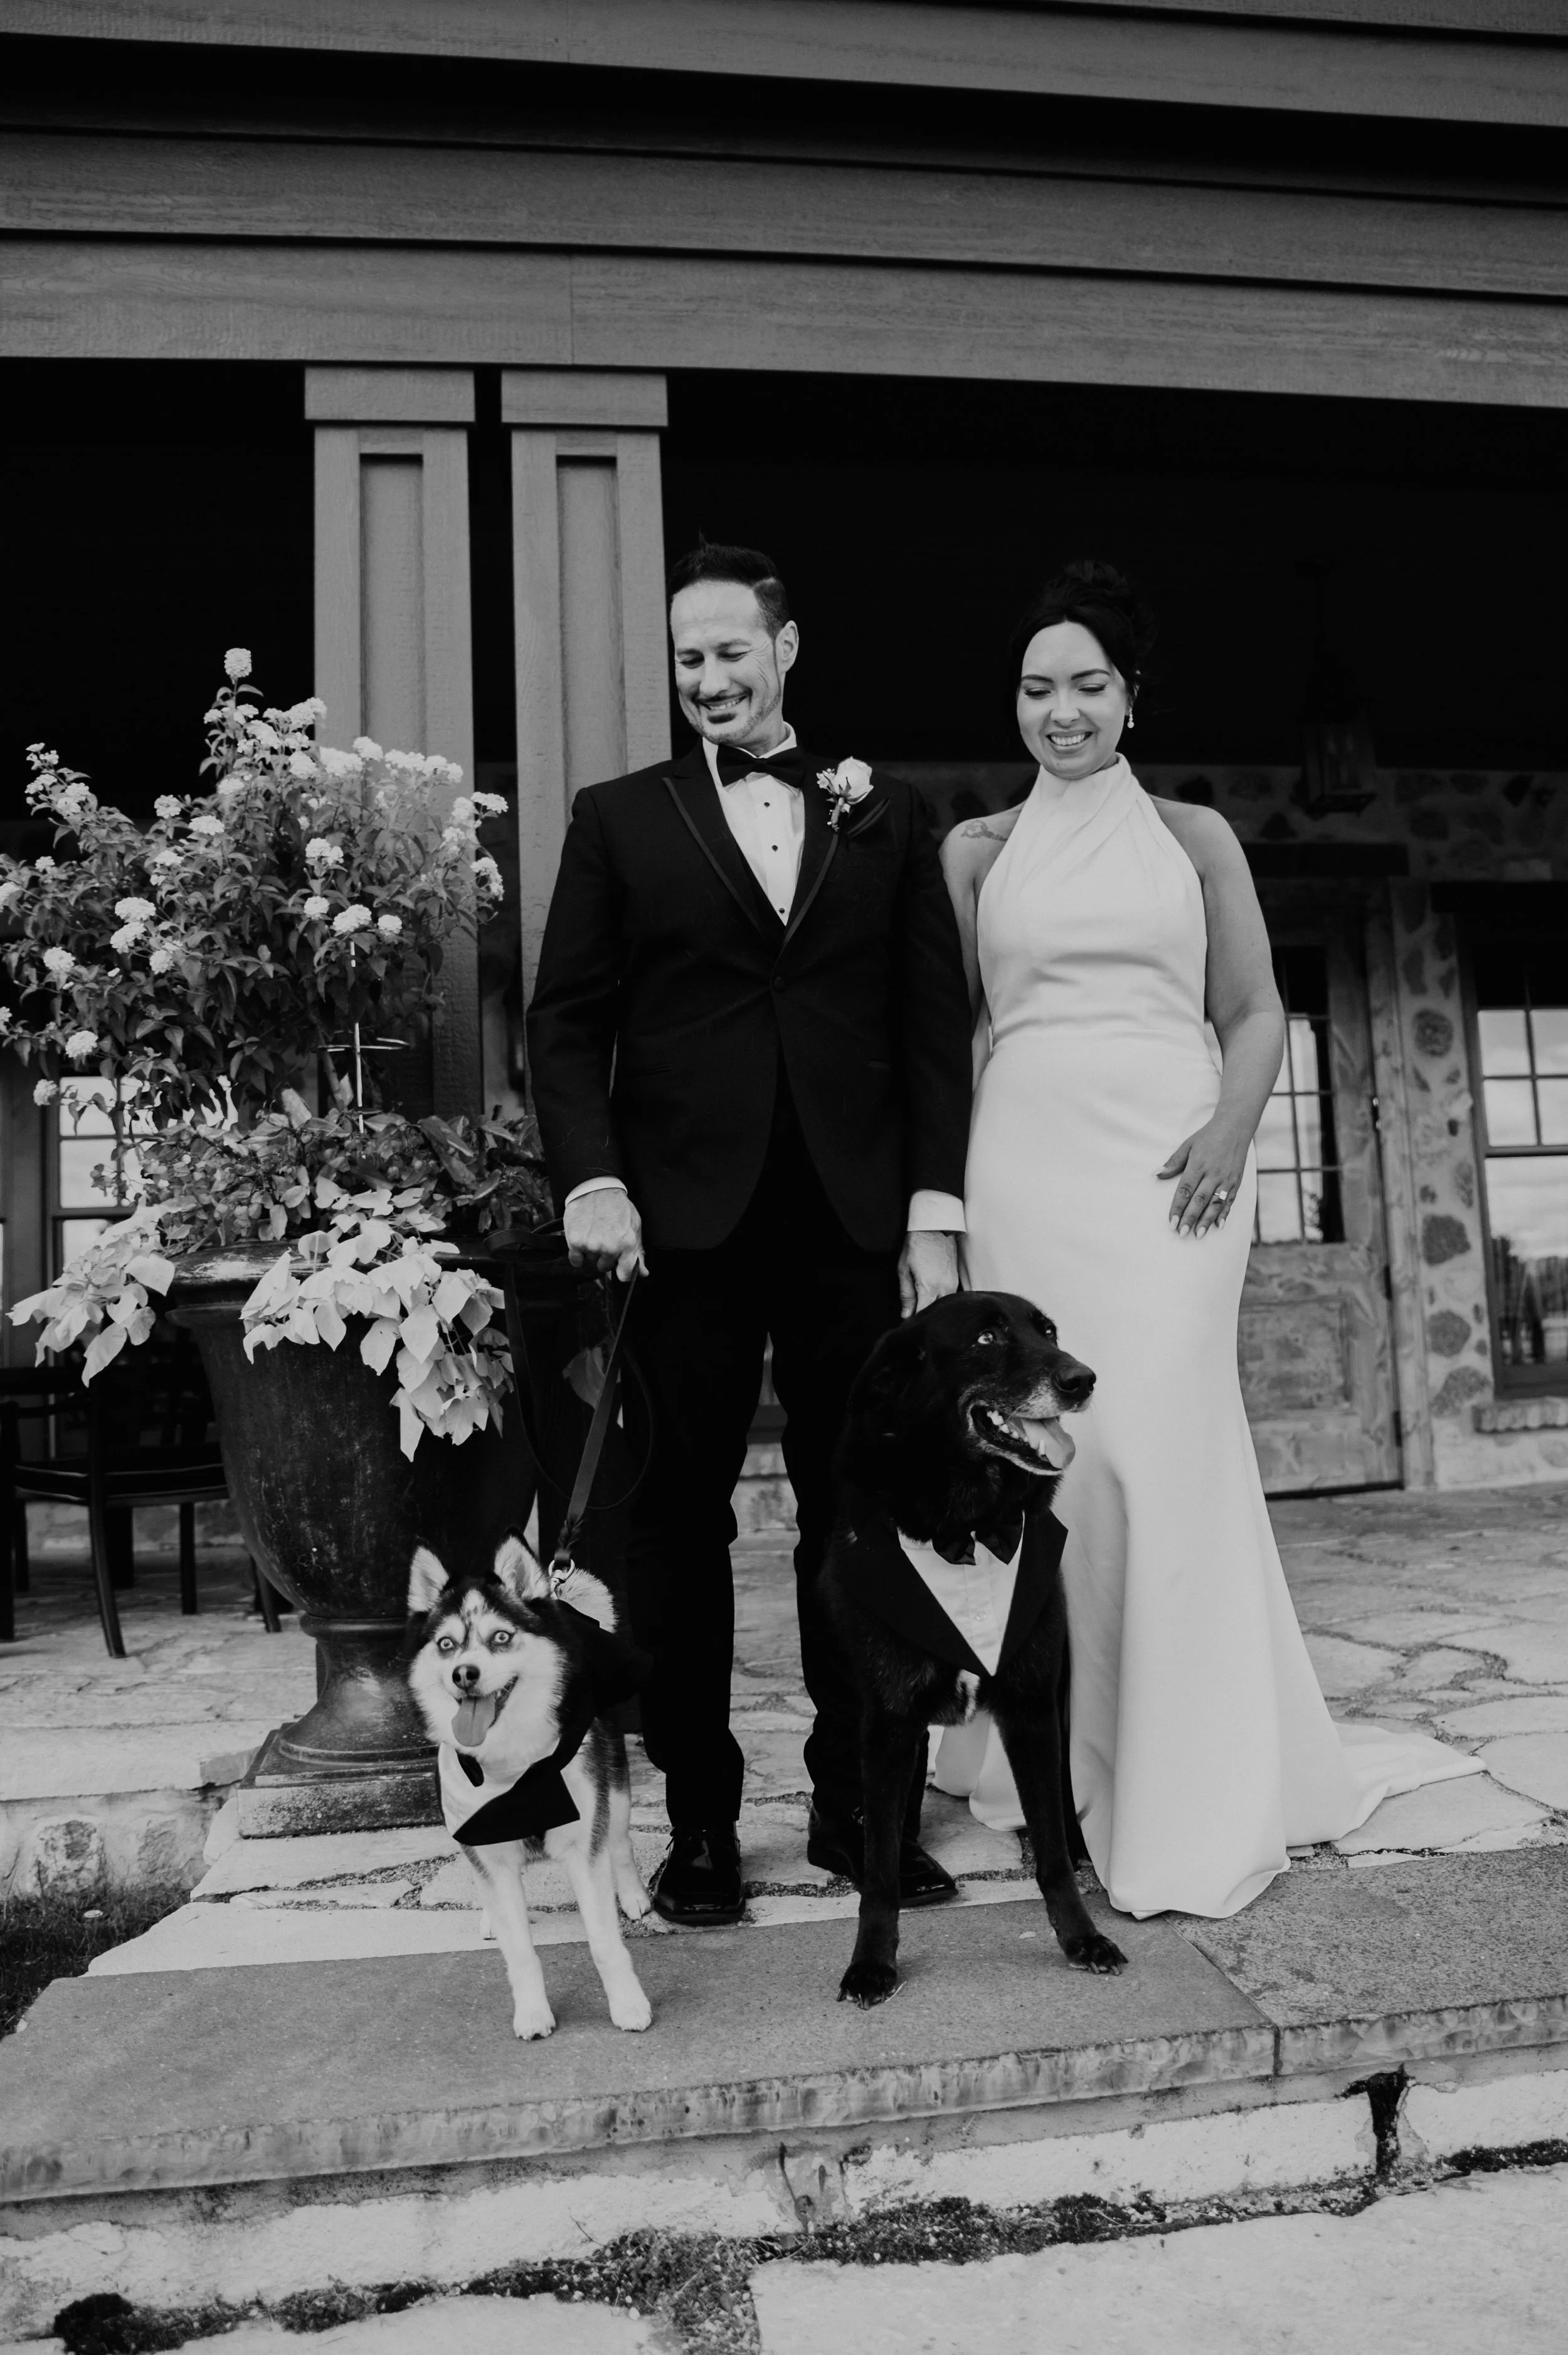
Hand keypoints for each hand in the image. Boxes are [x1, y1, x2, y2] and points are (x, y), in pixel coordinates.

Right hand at [563, 1187, 646, 1282]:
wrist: (596, 1188)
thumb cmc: (617, 1206)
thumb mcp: (634, 1226)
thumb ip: (638, 1252)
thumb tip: (643, 1272)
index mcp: (627, 1244)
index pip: (625, 1275)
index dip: (622, 1272)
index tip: (620, 1267)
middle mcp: (609, 1247)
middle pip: (605, 1267)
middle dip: (606, 1257)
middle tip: (605, 1238)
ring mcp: (591, 1245)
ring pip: (591, 1262)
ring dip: (592, 1252)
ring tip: (595, 1233)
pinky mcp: (575, 1241)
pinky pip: (576, 1260)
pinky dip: (578, 1254)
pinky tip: (583, 1240)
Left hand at [899, 1230, 958, 1318]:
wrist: (934, 1229)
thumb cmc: (916, 1247)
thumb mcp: (904, 1271)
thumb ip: (906, 1295)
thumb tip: (906, 1314)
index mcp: (929, 1287)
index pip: (923, 1314)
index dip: (915, 1321)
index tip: (909, 1324)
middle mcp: (944, 1288)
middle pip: (936, 1312)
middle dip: (926, 1316)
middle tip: (915, 1316)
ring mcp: (953, 1284)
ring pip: (944, 1306)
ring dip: (934, 1309)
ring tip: (923, 1307)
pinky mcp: (956, 1280)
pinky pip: (949, 1298)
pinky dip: (941, 1301)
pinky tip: (932, 1299)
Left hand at [1158, 1120, 1249, 1236]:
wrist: (1235, 1128)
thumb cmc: (1208, 1137)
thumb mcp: (1187, 1145)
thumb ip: (1173, 1162)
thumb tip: (1155, 1174)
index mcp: (1198, 1165)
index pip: (1185, 1190)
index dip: (1178, 1207)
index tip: (1171, 1222)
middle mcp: (1213, 1174)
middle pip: (1199, 1200)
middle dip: (1190, 1218)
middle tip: (1182, 1233)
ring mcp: (1226, 1179)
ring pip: (1215, 1204)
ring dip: (1206, 1221)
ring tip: (1198, 1235)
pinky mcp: (1236, 1182)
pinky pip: (1230, 1201)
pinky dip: (1224, 1214)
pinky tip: (1218, 1226)